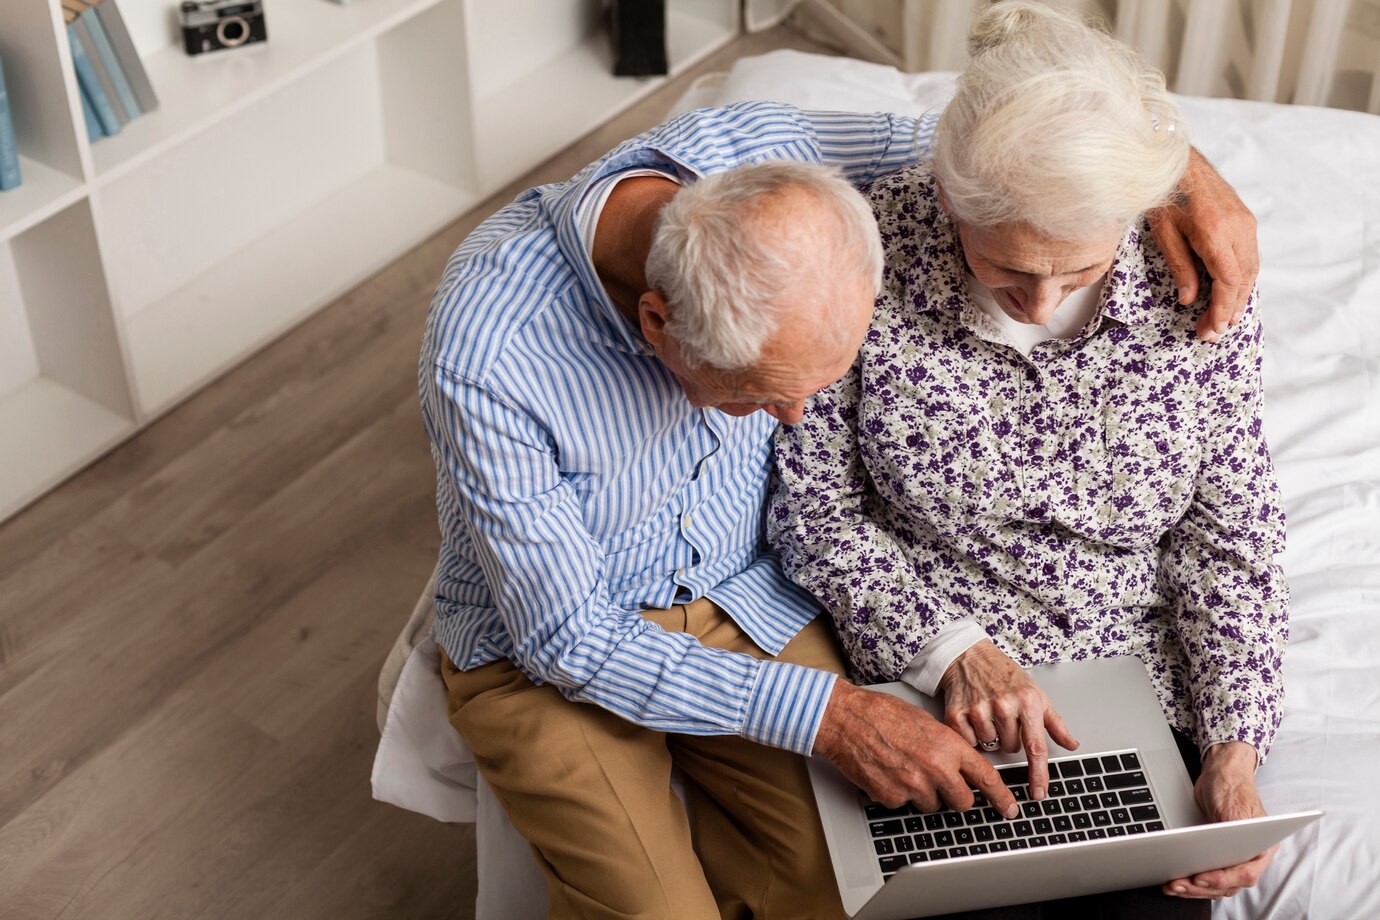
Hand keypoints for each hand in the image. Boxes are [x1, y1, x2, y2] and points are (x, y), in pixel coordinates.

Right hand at [813, 680, 1020, 817]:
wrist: (846, 719)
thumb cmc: (881, 714)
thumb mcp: (925, 722)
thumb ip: (947, 746)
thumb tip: (960, 765)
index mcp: (948, 746)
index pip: (986, 778)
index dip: (1001, 797)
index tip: (1009, 807)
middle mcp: (935, 768)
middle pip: (962, 801)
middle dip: (957, 797)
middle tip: (943, 785)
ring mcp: (913, 786)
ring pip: (932, 804)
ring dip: (923, 793)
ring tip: (904, 767)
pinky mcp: (892, 797)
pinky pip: (904, 804)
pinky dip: (898, 792)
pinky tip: (887, 771)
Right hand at [937, 640, 1077, 800]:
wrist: (969, 655)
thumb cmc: (1004, 674)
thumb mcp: (1036, 693)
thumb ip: (1054, 722)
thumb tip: (1071, 744)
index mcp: (1028, 701)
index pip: (1036, 747)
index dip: (1038, 774)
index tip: (1039, 793)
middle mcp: (1004, 705)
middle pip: (1011, 748)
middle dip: (1009, 737)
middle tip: (1003, 716)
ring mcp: (978, 709)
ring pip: (990, 746)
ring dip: (990, 735)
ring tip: (987, 712)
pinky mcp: (957, 713)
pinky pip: (969, 741)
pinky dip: (971, 733)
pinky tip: (973, 715)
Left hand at [1147, 147, 1259, 341]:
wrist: (1180, 160)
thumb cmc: (1165, 194)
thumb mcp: (1164, 234)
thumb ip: (1180, 267)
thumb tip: (1189, 298)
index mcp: (1215, 232)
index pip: (1227, 281)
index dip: (1221, 308)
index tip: (1211, 328)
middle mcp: (1237, 228)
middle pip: (1243, 279)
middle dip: (1230, 309)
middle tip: (1213, 333)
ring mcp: (1245, 222)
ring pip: (1251, 269)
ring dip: (1239, 297)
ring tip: (1224, 320)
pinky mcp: (1245, 219)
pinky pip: (1249, 256)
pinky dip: (1242, 279)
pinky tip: (1231, 294)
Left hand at [1163, 741, 1274, 899]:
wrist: (1221, 774)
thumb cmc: (1232, 787)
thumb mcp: (1233, 808)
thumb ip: (1233, 831)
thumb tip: (1224, 852)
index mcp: (1262, 848)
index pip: (1245, 873)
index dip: (1222, 880)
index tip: (1200, 877)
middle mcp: (1249, 857)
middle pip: (1228, 885)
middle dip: (1201, 887)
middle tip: (1178, 884)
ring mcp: (1232, 858)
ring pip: (1215, 886)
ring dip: (1192, 889)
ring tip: (1172, 886)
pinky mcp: (1215, 857)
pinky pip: (1206, 877)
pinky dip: (1190, 882)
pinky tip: (1174, 882)